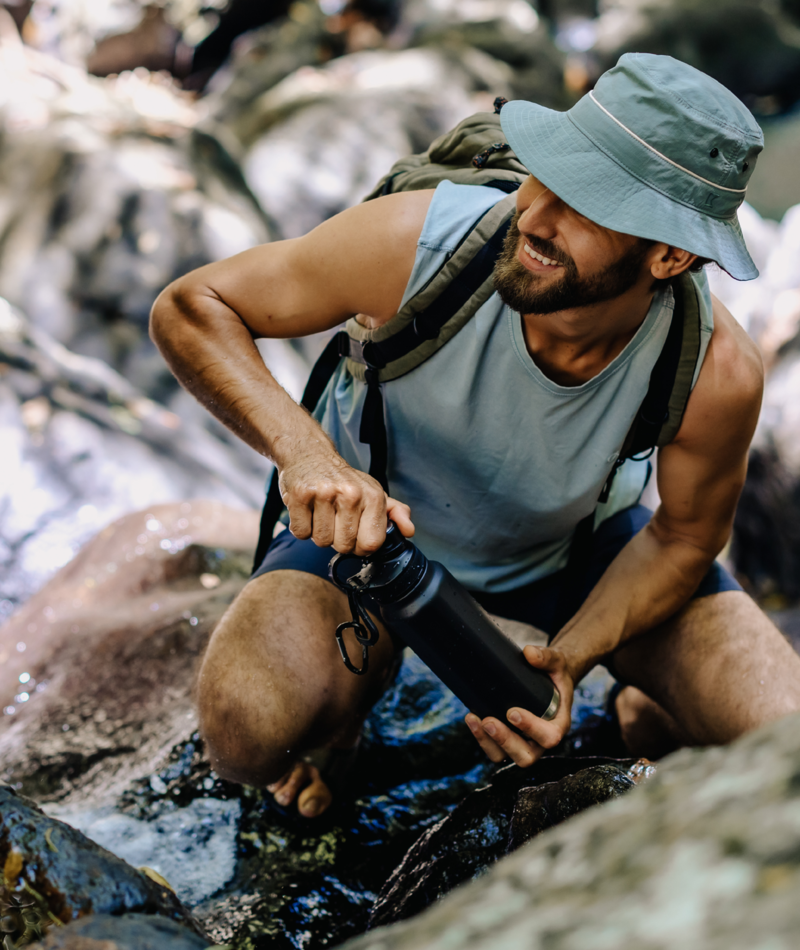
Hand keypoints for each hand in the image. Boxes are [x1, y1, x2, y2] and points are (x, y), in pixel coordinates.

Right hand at [279, 450, 413, 555]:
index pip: (371, 543)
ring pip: (321, 541)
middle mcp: (351, 493)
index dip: (360, 545)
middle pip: (345, 546)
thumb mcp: (373, 491)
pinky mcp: (300, 495)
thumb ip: (394, 512)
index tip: (355, 534)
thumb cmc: (343, 480)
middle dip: (337, 539)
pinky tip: (307, 511)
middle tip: (334, 519)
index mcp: (373, 496)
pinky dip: (301, 527)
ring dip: (318, 533)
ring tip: (320, 513)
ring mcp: (324, 493)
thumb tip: (409, 531)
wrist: (310, 454)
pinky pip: (301, 532)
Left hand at [465, 644, 573, 766]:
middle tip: (488, 721)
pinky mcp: (508, 739)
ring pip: (505, 757)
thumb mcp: (557, 662)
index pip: (550, 736)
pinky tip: (471, 717)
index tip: (512, 712)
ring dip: (488, 742)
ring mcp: (524, 743)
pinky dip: (481, 737)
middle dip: (505, 740)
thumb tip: (528, 653)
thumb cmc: (555, 674)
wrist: (550, 680)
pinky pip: (494, 749)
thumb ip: (546, 657)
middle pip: (526, 756)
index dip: (531, 729)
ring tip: (474, 719)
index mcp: (559, 724)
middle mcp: (541, 740)